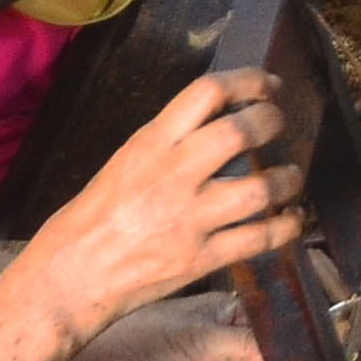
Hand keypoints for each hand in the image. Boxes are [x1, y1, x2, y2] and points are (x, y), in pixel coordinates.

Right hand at [14, 72, 305, 343]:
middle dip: (272, 121)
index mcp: (150, 144)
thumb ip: (167, 145)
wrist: (70, 279)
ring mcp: (191, 219)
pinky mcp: (201, 259)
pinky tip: (291, 219)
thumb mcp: (123, 163)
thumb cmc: (88, 220)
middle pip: (241, 132)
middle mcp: (173, 175)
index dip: (248, 81)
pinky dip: (286, 226)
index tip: (267, 86)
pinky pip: (261, 238)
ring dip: (287, 178)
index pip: (207, 93)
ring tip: (289, 176)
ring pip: (261, 188)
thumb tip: (213, 128)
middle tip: (278, 125)